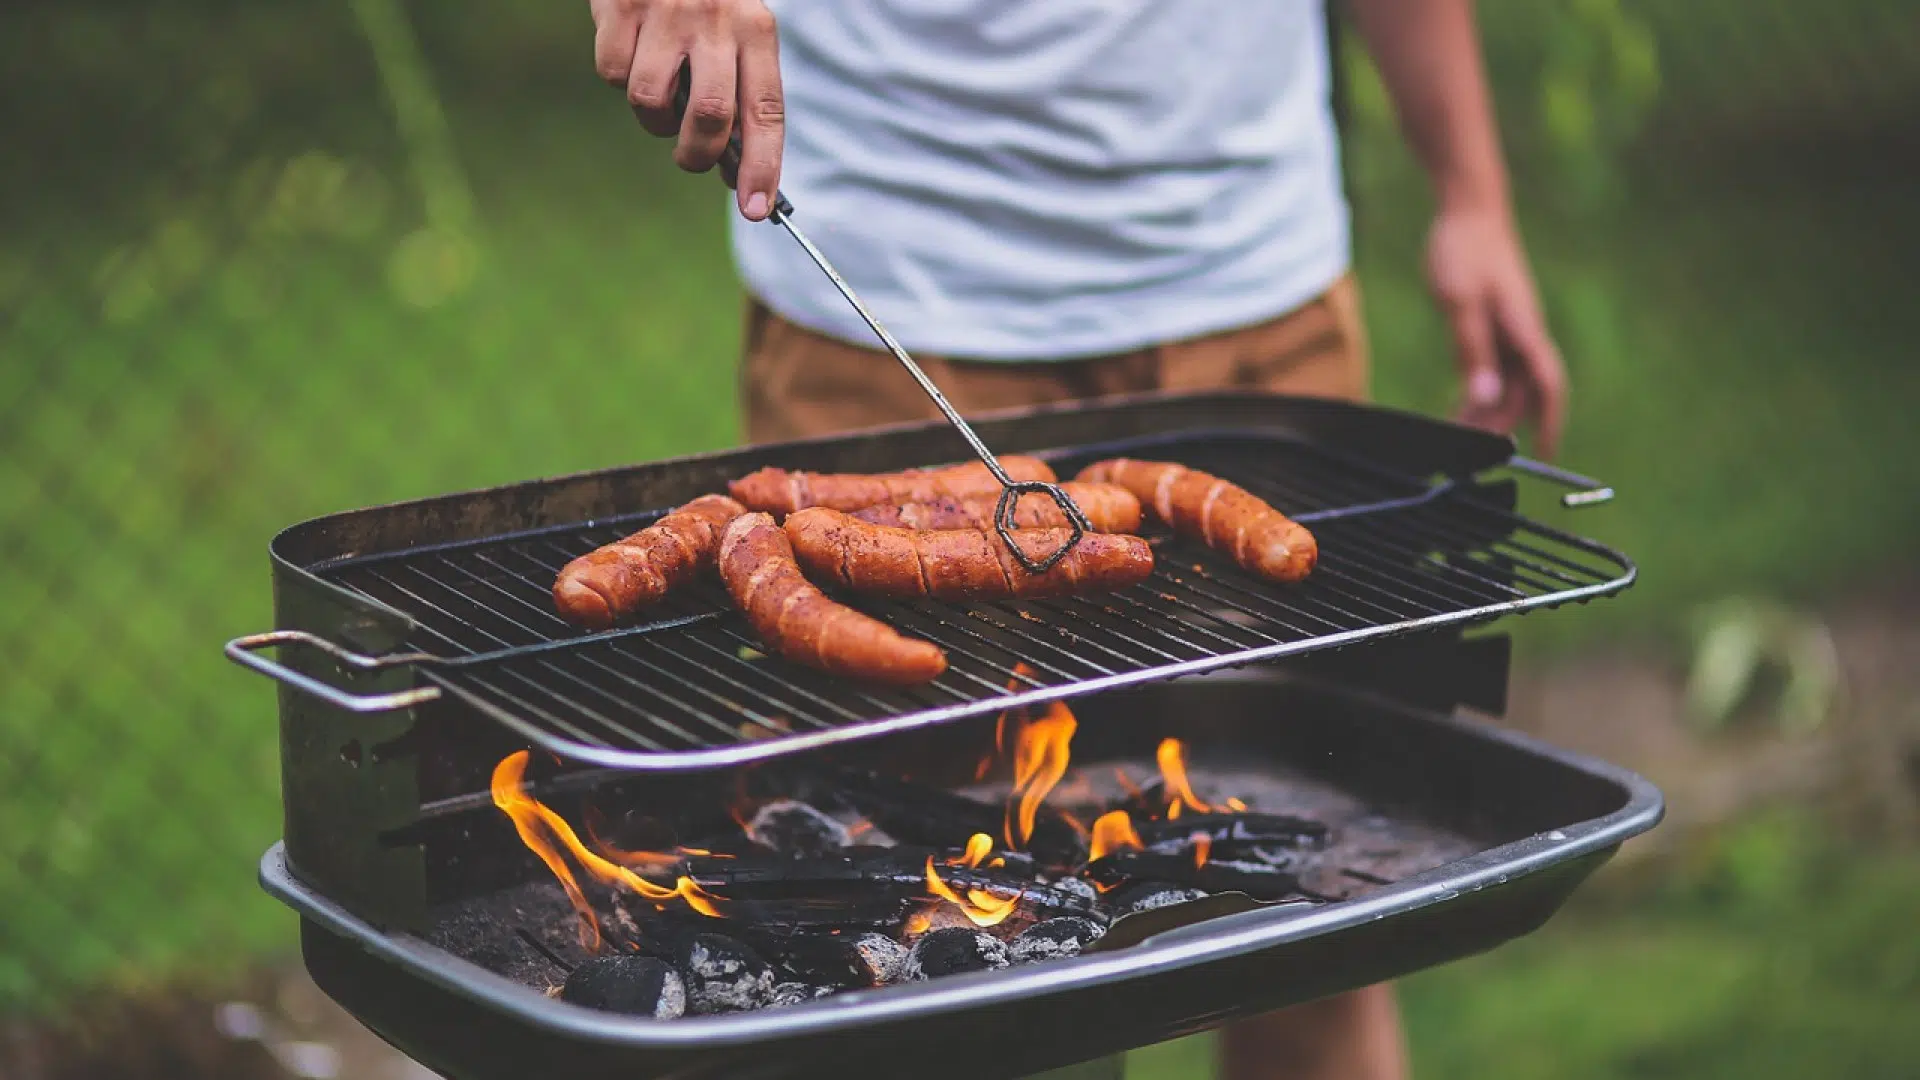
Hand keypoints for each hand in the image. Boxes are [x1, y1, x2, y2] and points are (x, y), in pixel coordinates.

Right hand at [591, 0, 784, 220]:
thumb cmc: (705, 0)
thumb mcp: (736, 30)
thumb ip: (737, 91)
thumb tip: (733, 170)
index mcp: (756, 30)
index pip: (766, 111)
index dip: (763, 166)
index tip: (756, 209)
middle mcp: (716, 22)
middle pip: (709, 118)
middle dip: (696, 155)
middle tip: (690, 157)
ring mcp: (667, 14)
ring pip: (651, 102)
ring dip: (652, 117)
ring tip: (659, 90)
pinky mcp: (621, 7)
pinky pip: (612, 73)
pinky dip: (618, 75)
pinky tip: (631, 48)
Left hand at [1425, 204, 1566, 457]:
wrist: (1468, 210)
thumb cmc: (1464, 250)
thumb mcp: (1459, 302)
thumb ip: (1472, 350)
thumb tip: (1486, 397)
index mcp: (1524, 329)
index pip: (1547, 386)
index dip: (1549, 422)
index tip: (1544, 454)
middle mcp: (1524, 333)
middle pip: (1523, 392)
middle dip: (1502, 424)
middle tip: (1469, 450)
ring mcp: (1512, 328)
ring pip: (1508, 382)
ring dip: (1489, 409)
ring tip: (1459, 431)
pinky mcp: (1498, 322)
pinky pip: (1496, 366)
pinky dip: (1481, 388)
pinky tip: (1462, 402)